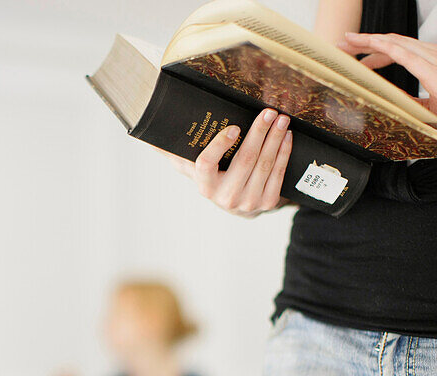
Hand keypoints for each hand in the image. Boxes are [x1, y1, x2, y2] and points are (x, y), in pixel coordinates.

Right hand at [170, 107, 292, 216]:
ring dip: (275, 139)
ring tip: (280, 119)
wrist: (237, 203)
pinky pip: (277, 174)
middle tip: (268, 112)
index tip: (233, 127)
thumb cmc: (214, 177)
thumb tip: (150, 138)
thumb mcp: (193, 167)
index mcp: (205, 186)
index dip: (219, 146)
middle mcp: (225, 197)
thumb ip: (175, 152)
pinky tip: (286, 136)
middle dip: (259, 133)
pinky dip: (283, 152)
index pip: (206, 165)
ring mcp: (248, 202)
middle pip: (244, 161)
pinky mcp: (267, 202)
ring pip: (264, 165)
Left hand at [338, 32, 436, 140]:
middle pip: (392, 42)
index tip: (356, 55)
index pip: (398, 49)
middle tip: (342, 46)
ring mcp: (435, 59)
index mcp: (434, 61)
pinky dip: (383, 47)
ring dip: (368, 42)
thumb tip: (390, 103)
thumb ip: (410, 101)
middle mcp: (434, 54)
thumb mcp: (429, 108)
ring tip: (347, 44)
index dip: (375, 50)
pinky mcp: (434, 69)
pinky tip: (369, 46)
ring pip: (395, 43)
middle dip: (365, 43)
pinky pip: (404, 53)